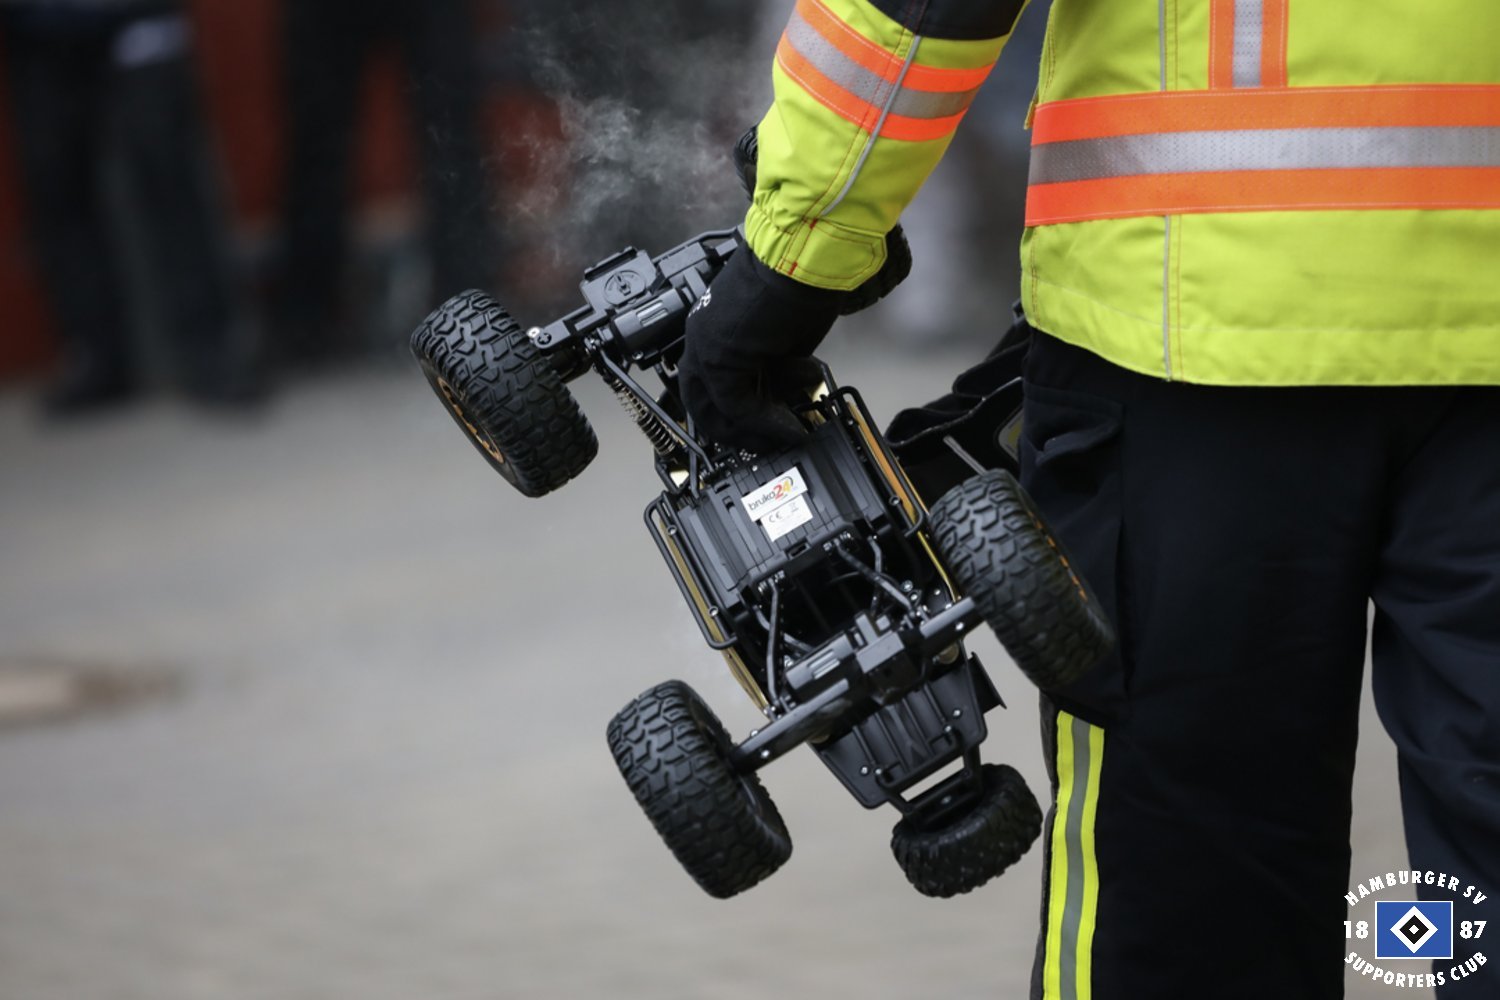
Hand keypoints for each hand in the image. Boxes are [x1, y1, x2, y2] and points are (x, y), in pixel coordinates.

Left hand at [677, 247, 839, 452]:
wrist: (803, 257)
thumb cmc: (800, 281)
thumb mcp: (779, 333)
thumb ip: (770, 364)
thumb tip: (780, 391)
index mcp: (711, 326)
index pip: (705, 382)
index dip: (727, 412)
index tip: (755, 427)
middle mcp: (701, 338)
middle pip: (699, 402)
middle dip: (731, 430)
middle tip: (762, 443)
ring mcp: (705, 348)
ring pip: (717, 409)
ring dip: (753, 432)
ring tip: (783, 438)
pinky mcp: (720, 359)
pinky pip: (739, 407)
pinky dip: (767, 425)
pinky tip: (791, 429)